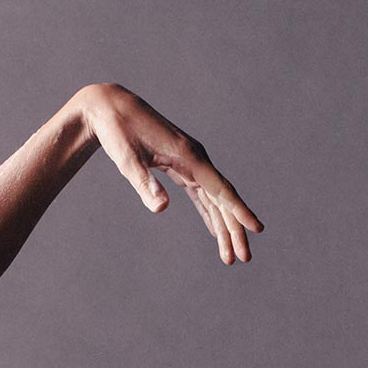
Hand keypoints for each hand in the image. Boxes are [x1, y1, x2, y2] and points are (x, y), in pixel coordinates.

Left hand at [82, 83, 263, 264]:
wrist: (112, 108)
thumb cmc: (119, 132)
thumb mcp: (128, 160)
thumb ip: (145, 184)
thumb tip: (161, 208)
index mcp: (189, 156)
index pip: (221, 189)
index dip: (239, 211)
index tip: (255, 228)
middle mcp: (196, 158)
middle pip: (222, 199)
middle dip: (234, 229)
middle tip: (243, 259)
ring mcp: (190, 162)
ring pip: (214, 199)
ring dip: (224, 227)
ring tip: (230, 256)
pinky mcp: (181, 166)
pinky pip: (202, 194)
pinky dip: (210, 214)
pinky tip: (215, 232)